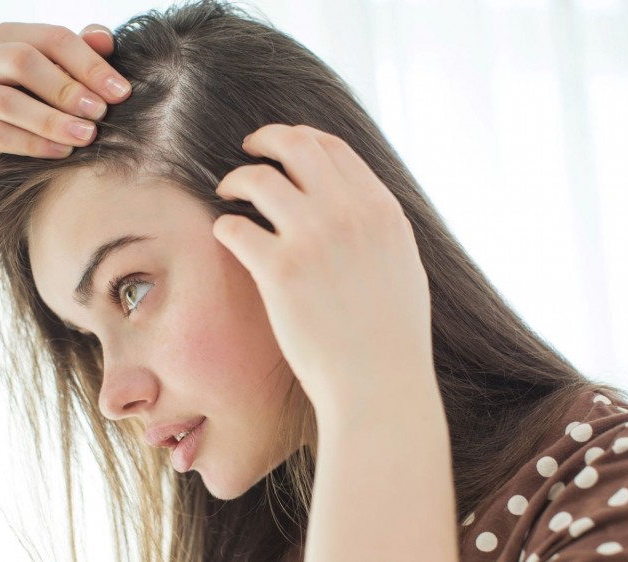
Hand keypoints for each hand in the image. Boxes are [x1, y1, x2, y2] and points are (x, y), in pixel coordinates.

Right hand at [0, 23, 131, 171]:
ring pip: (5, 101)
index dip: (89, 63)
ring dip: (52, 119)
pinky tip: (63, 152)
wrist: (17, 157)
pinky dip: (34, 144)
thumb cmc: (49, 107)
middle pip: (21, 60)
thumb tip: (103, 37)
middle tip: (100, 113)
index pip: (51, 38)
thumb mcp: (69, 79)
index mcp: (6, 38)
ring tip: (86, 135)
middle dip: (66, 88)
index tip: (122, 92)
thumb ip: (84, 55)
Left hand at [212, 125, 436, 427]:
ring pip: (258, 178)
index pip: (333, 147)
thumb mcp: (402, 264)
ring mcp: (313, 238)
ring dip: (236, 178)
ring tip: (226, 192)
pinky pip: (234, 225)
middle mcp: (348, 213)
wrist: (379, 384)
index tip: (283, 147)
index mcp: (381, 209)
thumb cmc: (391, 337)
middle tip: (248, 151)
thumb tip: (353, 203)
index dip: (301, 139)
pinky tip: (227, 236)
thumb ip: (377, 226)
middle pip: (295, 144)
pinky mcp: (279, 269)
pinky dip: (225, 225)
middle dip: (265, 139)